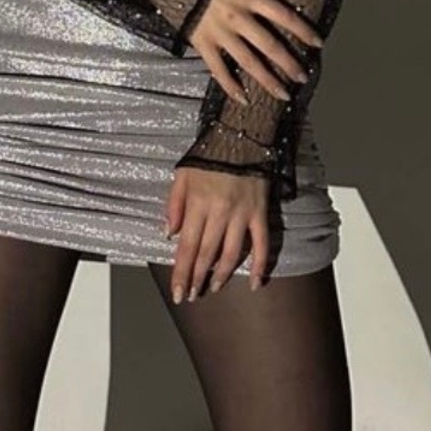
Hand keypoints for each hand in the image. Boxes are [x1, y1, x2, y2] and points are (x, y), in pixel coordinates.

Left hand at [165, 164, 269, 299]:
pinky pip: (262, 243)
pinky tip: (255, 282)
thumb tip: (169, 234)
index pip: (187, 246)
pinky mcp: (260, 212)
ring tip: (213, 287)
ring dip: (222, 275)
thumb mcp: (182, 175)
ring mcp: (242, 213)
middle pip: (206, 254)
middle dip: (197, 278)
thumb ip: (173, 205)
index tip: (178, 291)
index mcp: (198, 203)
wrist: (241, 136)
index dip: (181, 272)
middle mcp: (219, 211)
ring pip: (231, 253)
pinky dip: (260, 265)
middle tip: (192, 295)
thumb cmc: (209, 155)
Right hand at [186, 0, 324, 105]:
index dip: (302, 30)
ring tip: (283, 94)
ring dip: (267, 80)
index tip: (317, 43)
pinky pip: (218, 69)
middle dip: (289, 63)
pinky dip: (230, 86)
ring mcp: (219, 33)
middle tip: (303, 77)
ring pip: (248, 62)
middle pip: (269, 45)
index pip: (283, 16)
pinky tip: (243, 99)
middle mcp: (237, 17)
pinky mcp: (201, 43)